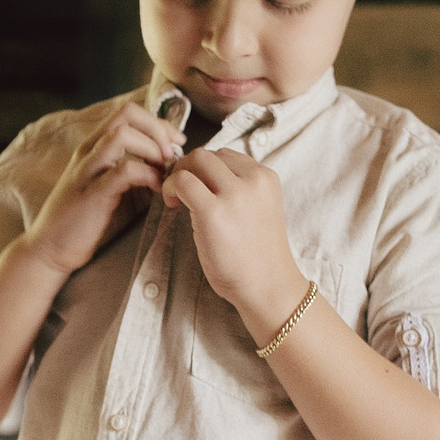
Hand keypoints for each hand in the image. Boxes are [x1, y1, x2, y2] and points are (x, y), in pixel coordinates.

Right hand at [22, 102, 182, 278]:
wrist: (51, 250)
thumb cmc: (85, 222)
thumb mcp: (115, 190)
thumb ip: (138, 174)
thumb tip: (171, 166)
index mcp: (94, 147)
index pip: (129, 113)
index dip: (158, 123)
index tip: (175, 144)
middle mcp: (89, 151)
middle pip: (127, 114)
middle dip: (158, 129)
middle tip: (173, 154)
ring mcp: (88, 170)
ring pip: (123, 135)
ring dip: (152, 148)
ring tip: (164, 170)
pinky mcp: (92, 193)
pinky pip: (124, 170)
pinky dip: (148, 174)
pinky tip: (157, 189)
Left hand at [162, 147, 307, 342]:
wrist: (268, 286)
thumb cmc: (257, 256)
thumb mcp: (258, 210)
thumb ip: (237, 190)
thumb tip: (201, 178)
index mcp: (265, 178)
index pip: (226, 155)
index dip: (204, 168)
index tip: (197, 186)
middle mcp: (252, 180)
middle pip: (208, 153)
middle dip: (188, 167)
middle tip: (179, 190)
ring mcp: (234, 194)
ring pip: (195, 161)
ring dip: (178, 175)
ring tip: (175, 198)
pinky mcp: (213, 212)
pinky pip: (183, 183)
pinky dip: (171, 188)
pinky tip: (172, 205)